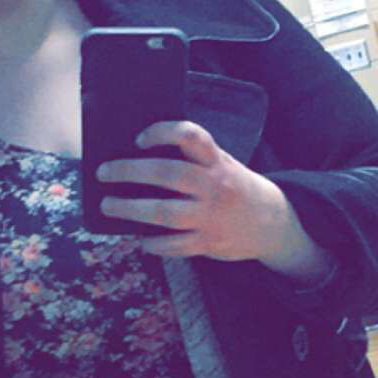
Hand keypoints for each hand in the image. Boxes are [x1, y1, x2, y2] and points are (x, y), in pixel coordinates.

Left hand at [96, 121, 328, 276]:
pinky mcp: (209, 243)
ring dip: (130, 210)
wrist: (272, 222)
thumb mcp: (222, 164)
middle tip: (104, 172)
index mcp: (217, 161)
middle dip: (129, 172)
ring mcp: (211, 216)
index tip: (139, 138)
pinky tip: (140, 239)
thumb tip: (140, 158)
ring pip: (163, 213)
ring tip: (108, 206)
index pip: (191, 136)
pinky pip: (174, 245)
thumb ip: (192, 160)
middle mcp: (214, 186)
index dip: (164, 132)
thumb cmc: (234, 187)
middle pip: (166, 174)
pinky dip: (153, 244)